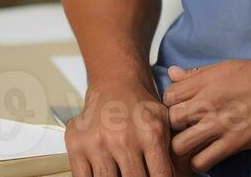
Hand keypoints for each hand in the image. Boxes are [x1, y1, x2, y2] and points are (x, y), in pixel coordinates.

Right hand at [65, 71, 191, 176]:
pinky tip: (105, 173)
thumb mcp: (165, 123)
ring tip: (123, 172)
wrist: (115, 83)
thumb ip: (173, 152)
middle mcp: (124, 139)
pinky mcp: (77, 146)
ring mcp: (98, 144)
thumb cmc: (140, 106)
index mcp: (151, 134)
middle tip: (140, 174)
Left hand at [162, 59, 250, 171]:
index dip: (172, 103)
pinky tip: (206, 155)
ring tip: (193, 145)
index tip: (182, 108)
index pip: (169, 95)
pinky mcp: (235, 141)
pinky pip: (203, 160)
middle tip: (187, 128)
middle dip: (175, 126)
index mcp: (208, 80)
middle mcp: (210, 101)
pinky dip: (200, 162)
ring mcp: (222, 123)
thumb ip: (197, 73)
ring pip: (181, 144)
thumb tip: (172, 73)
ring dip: (184, 146)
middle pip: (171, 120)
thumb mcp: (226, 66)